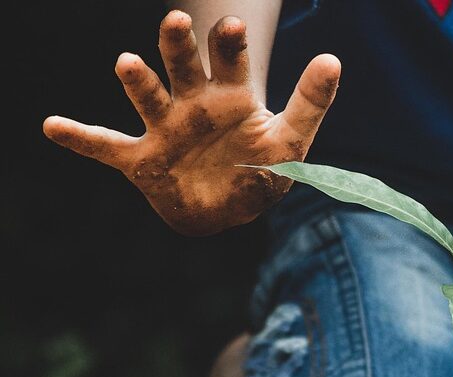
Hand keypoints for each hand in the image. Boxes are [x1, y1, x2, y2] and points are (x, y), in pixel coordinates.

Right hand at [43, 11, 340, 234]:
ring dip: (138, 80)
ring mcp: (166, 129)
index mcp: (231, 96)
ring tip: (127, 63)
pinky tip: (53, 126)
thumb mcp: (292, 141)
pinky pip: (108, 147)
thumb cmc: (263, 171)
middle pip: (183, 67)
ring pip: (149, 97)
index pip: (229, 62)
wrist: (232, 210)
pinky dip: (82, 138)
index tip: (230, 29)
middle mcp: (194, 104)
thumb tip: (334, 58)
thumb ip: (310, 103)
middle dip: (180, 46)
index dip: (228, 45)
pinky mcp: (144, 160)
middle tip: (178, 24)